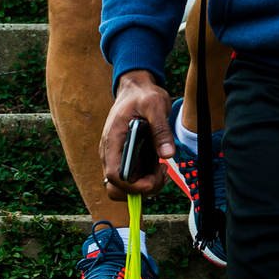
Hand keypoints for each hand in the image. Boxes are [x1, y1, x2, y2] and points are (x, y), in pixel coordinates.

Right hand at [101, 70, 174, 200]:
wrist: (135, 89)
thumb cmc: (142, 95)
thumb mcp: (155, 105)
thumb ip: (161, 130)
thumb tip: (168, 155)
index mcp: (113, 141)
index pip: (114, 174)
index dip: (132, 185)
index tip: (152, 181)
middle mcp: (110, 153)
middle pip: (117, 188)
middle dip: (140, 189)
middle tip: (161, 174)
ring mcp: (116, 157)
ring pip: (125, 187)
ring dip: (145, 186)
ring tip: (162, 169)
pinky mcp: (125, 159)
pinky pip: (131, 179)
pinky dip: (146, 180)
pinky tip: (159, 167)